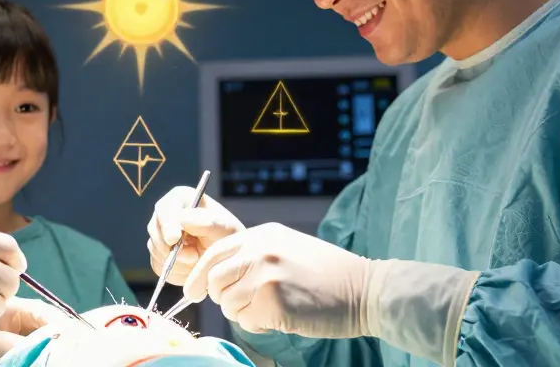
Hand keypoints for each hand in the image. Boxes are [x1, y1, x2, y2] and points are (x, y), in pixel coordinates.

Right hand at [146, 186, 244, 285]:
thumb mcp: (224, 228)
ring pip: (155, 250)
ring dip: (176, 261)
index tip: (174, 239)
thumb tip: (183, 220)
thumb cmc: (226, 237)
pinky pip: (157, 265)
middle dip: (172, 248)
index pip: (165, 208)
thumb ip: (206, 222)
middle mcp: (166, 215)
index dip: (167, 224)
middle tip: (194, 257)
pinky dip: (174, 271)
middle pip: (155, 230)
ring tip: (197, 259)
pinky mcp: (158, 254)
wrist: (225, 257)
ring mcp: (160, 234)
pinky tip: (190, 269)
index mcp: (181, 199)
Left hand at [185, 223, 371, 338]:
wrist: (366, 290)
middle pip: (213, 279)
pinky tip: (281, 317)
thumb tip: (217, 274)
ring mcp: (265, 275)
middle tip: (239, 305)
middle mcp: (259, 250)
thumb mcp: (287, 248)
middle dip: (220, 297)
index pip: (214, 253)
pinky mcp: (272, 302)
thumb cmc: (328, 274)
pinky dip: (258, 325)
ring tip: (269, 309)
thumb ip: (254, 255)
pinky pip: (246, 320)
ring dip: (242, 312)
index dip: (199, 274)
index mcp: (262, 235)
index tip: (193, 291)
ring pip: (227, 302)